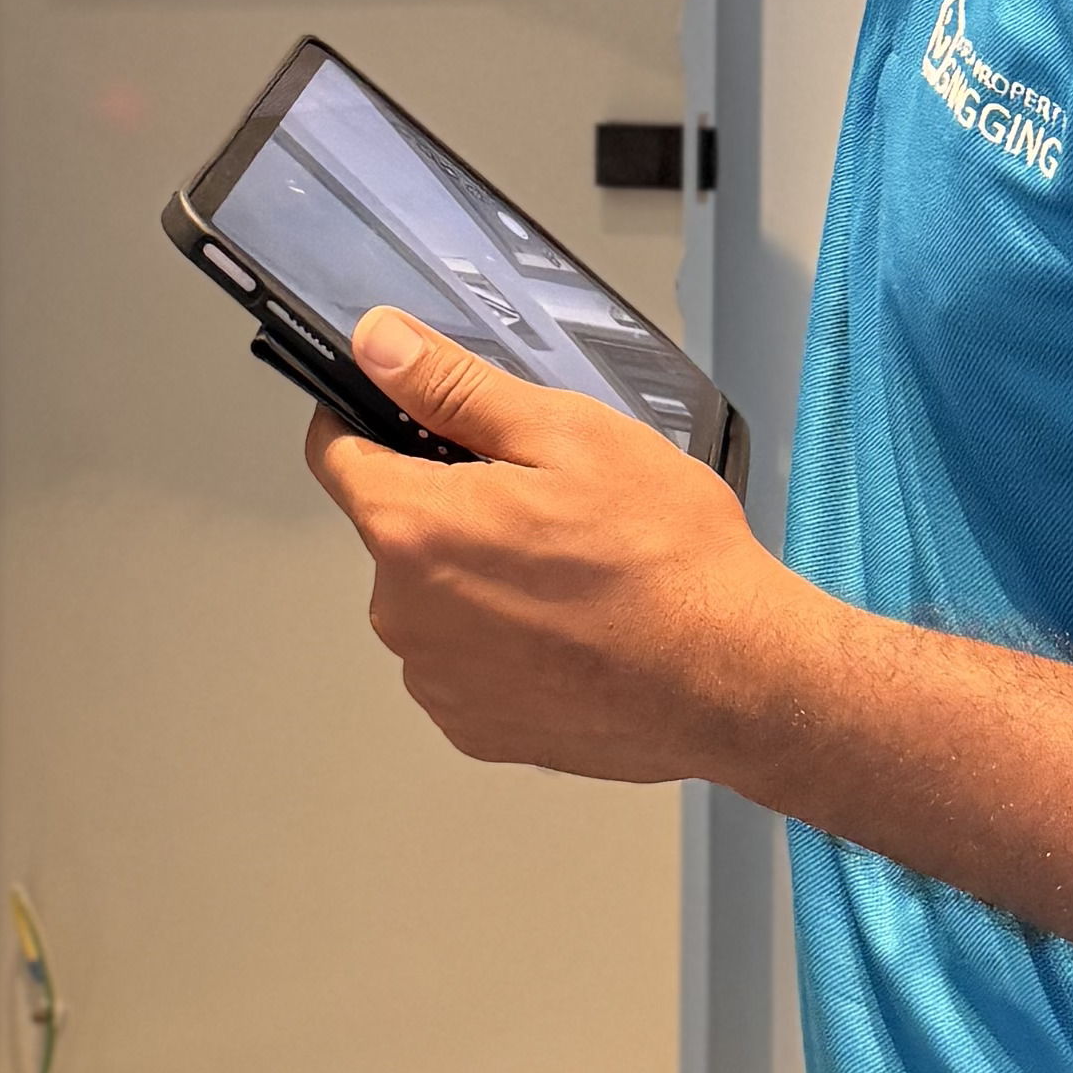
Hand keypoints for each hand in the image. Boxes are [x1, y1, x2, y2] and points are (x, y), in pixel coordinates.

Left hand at [306, 314, 807, 784]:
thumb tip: (379, 345)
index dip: (371, 419)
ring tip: (569, 572)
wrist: (736, 679)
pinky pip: (464, 661)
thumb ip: (454, 387)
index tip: (416, 417)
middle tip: (545, 502)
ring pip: (431, 598)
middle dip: (450, 504)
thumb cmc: (668, 561)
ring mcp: (438, 680)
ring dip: (477, 577)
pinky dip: (502, 641)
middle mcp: (405, 615)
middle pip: (394, 529)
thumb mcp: (566, 435)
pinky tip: (569, 629)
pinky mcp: (475, 727)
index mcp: (414, 529)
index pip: (336, 454)